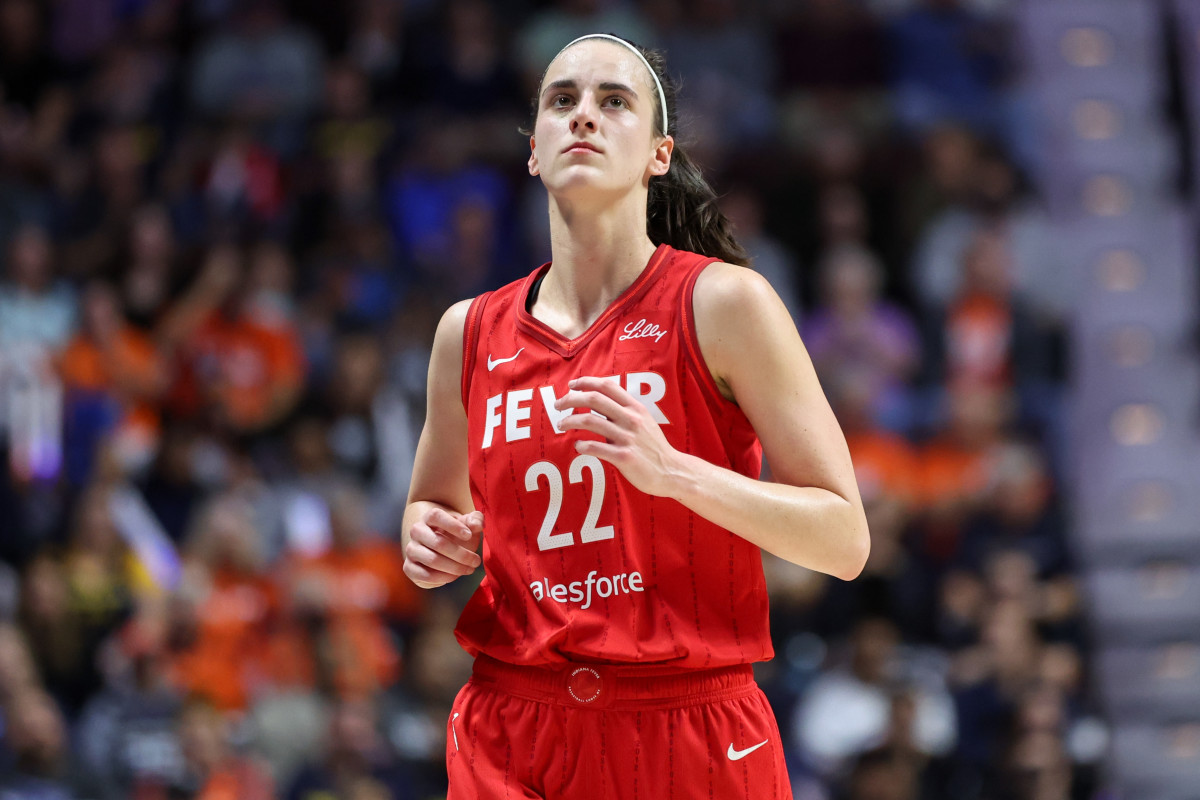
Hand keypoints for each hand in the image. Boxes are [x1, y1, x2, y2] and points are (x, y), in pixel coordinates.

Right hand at [403, 508, 482, 588]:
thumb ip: (475, 520)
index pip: (436, 516)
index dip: (453, 526)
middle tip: (476, 561)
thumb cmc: (457, 535)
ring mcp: (411, 549)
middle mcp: (417, 531)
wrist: (441, 551)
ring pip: (432, 560)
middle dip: (461, 554)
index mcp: (429, 517)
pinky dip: (443, 577)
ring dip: (455, 567)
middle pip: (438, 542)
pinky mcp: (409, 567)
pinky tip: (455, 576)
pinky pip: (425, 575)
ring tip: (469, 569)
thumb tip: (477, 525)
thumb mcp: (468, 525)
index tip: (469, 535)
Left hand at [554, 376, 683, 497]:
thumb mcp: (643, 421)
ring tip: (561, 424)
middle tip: (557, 405)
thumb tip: (597, 402)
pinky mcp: (624, 457)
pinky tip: (578, 446)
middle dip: (570, 399)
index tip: (571, 385)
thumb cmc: (653, 446)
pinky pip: (595, 447)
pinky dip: (581, 445)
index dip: (586, 382)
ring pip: (590, 421)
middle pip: (594, 399)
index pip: (607, 385)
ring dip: (570, 421)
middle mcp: (631, 419)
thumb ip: (623, 411)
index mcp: (635, 407)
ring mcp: (627, 438)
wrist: (671, 471)